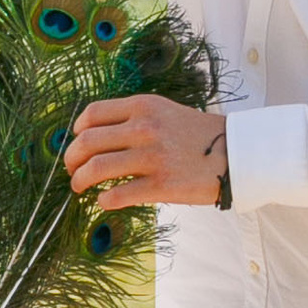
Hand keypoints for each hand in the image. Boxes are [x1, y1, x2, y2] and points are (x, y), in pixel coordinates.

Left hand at [66, 94, 227, 207]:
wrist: (236, 153)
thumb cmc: (198, 135)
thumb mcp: (164, 112)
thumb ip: (133, 119)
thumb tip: (96, 137)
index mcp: (143, 107)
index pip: (92, 114)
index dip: (77, 130)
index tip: (77, 142)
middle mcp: (144, 128)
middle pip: (87, 142)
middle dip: (71, 159)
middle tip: (72, 170)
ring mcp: (152, 157)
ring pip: (96, 169)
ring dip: (80, 181)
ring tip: (80, 187)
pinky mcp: (161, 185)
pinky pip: (118, 194)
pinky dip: (104, 200)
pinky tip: (104, 201)